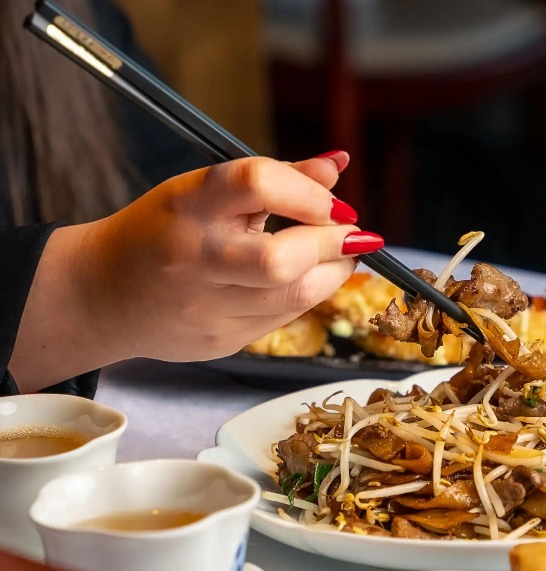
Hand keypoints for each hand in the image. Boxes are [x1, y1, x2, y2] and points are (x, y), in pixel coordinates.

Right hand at [10, 154, 382, 390]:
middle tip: (352, 232)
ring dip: (334, 272)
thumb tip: (340, 165)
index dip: (310, 192)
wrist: (103, 295)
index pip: (258, 183)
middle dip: (334, 244)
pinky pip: (284, 318)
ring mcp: (207, 306)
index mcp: (189, 204)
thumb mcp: (206, 189)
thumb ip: (277, 178)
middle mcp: (197, 257)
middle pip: (282, 259)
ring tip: (339, 254)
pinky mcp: (220, 340)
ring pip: (295, 296)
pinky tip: (308, 278)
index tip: (334, 201)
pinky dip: (308, 295)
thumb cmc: (164, 230)